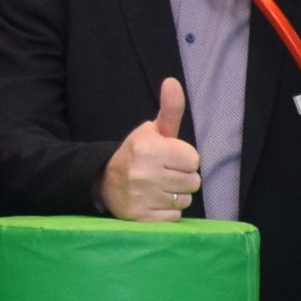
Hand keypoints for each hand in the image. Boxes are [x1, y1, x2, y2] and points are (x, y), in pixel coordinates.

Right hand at [101, 76, 201, 220]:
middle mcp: (144, 172)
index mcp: (149, 147)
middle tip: (163, 175)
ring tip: (158, 188)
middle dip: (183, 179)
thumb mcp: (153, 130)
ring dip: (175, 196)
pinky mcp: (141, 218)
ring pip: (184, 201)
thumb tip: (172, 81)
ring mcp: (141, 197)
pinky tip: (152, 202)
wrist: (105, 182)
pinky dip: (166, 213)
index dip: (185, 159)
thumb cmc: (138, 154)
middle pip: (193, 182)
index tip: (169, 159)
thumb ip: (170, 109)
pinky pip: (174, 218)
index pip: (194, 160)